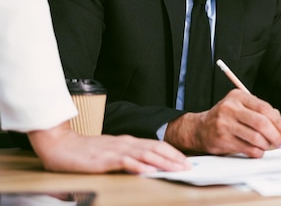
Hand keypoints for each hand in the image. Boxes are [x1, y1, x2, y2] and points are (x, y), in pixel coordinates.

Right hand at [28, 121, 189, 173]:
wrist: (59, 144)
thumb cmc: (84, 151)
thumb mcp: (110, 152)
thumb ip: (127, 156)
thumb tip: (145, 164)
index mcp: (128, 142)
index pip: (156, 145)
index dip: (172, 152)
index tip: (186, 161)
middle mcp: (125, 143)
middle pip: (155, 148)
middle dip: (174, 158)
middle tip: (188, 166)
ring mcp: (115, 150)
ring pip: (144, 154)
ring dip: (163, 162)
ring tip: (176, 168)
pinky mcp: (104, 159)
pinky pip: (124, 162)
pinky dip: (138, 166)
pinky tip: (148, 170)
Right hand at [164, 89, 280, 156]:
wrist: (200, 128)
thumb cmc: (227, 117)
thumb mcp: (242, 107)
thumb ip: (262, 112)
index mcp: (238, 97)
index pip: (264, 108)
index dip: (279, 121)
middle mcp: (230, 108)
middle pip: (261, 123)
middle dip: (275, 135)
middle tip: (280, 141)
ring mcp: (224, 124)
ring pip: (255, 138)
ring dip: (266, 145)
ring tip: (268, 146)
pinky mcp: (222, 140)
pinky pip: (247, 149)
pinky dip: (257, 152)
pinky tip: (257, 150)